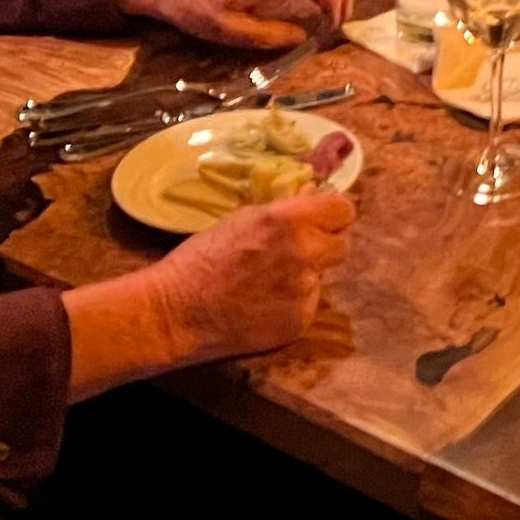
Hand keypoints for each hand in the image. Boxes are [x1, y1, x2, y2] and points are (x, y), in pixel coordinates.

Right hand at [151, 190, 357, 364]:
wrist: (176, 312)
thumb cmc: (201, 259)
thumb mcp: (242, 219)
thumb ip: (284, 211)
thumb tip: (312, 198)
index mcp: (289, 220)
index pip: (343, 210)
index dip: (333, 215)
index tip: (323, 221)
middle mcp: (305, 252)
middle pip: (342, 245)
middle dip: (323, 246)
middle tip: (296, 253)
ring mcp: (305, 290)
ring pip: (322, 277)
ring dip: (305, 276)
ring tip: (269, 283)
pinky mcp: (299, 321)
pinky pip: (308, 304)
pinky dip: (293, 303)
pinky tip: (263, 305)